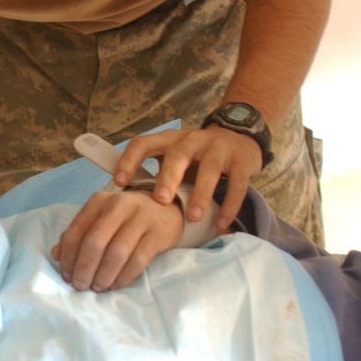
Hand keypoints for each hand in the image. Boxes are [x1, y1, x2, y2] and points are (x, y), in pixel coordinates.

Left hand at [50, 188, 182, 291]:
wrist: (166, 208)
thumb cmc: (125, 217)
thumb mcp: (100, 219)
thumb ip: (78, 233)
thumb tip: (56, 254)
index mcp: (98, 201)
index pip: (76, 231)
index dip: (68, 257)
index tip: (66, 276)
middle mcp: (118, 205)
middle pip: (95, 242)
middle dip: (84, 269)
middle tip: (81, 286)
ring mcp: (140, 218)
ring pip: (116, 253)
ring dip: (103, 275)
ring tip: (98, 288)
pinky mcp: (158, 233)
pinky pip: (138, 260)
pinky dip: (124, 277)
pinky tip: (116, 285)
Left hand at [114, 127, 261, 233]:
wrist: (238, 138)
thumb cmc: (196, 157)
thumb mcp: (172, 158)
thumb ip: (153, 174)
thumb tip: (123, 204)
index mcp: (168, 139)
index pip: (143, 143)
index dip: (129, 160)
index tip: (119, 182)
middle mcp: (191, 140)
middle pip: (177, 155)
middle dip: (168, 177)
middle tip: (160, 200)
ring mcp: (217, 148)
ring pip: (209, 168)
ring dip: (200, 193)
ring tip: (193, 217)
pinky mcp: (241, 161)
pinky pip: (236, 183)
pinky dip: (229, 204)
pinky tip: (221, 223)